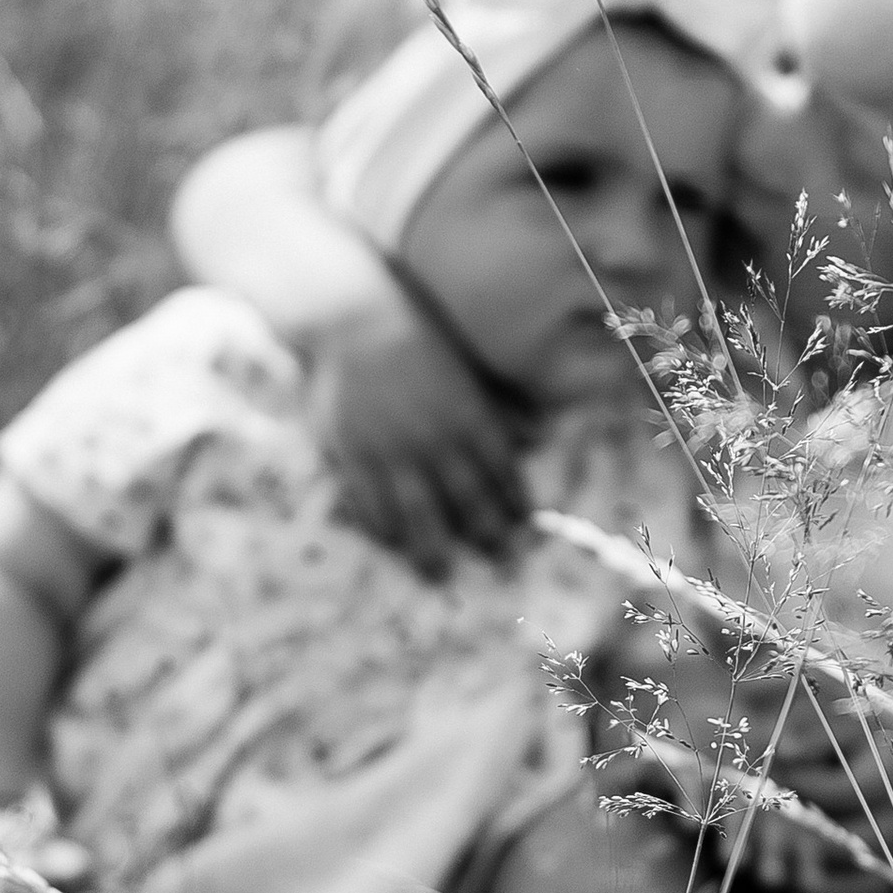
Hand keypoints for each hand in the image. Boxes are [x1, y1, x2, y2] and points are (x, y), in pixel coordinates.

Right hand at [309, 300, 525, 574]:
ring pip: (418, 512)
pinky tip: (389, 543)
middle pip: (467, 500)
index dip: (513, 502)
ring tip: (438, 577)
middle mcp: (436, 439)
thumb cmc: (414, 334)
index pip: (501, 471)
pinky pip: (369, 502)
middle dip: (486, 536)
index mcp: (469, 416)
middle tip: (499, 566)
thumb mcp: (466, 365)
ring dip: (430, 548)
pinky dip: (381, 526)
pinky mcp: (354, 451)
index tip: (524, 528)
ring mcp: (393, 449)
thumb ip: (499, 405)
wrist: (354, 315)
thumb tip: (539, 435)